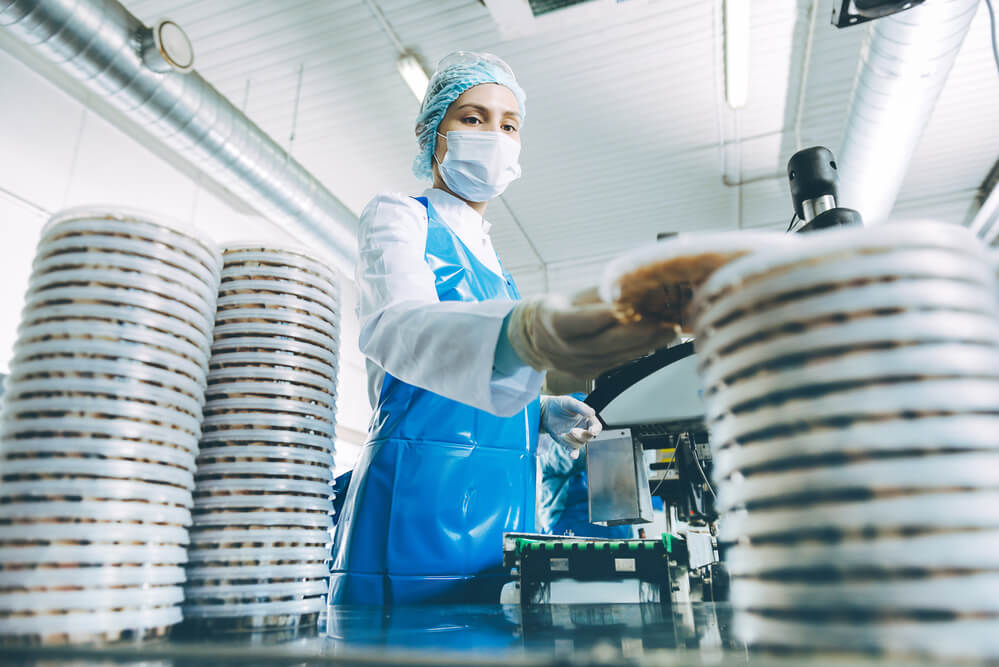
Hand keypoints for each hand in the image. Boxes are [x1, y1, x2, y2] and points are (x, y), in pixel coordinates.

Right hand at [506, 294, 677, 377]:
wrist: (534, 338)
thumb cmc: (557, 309)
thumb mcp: (572, 296)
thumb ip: (601, 295)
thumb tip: (635, 287)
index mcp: (554, 323)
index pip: (584, 321)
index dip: (609, 315)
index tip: (635, 306)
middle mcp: (564, 349)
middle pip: (605, 343)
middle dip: (639, 334)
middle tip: (666, 323)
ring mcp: (577, 365)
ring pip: (616, 357)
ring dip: (646, 345)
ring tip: (669, 331)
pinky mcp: (589, 375)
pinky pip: (617, 363)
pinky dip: (638, 352)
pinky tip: (655, 342)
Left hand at [541, 395, 602, 457]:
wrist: (544, 412)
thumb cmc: (558, 405)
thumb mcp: (568, 402)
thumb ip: (580, 407)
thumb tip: (592, 412)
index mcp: (587, 418)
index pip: (596, 426)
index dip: (596, 429)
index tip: (592, 431)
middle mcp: (583, 428)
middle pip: (588, 437)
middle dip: (581, 435)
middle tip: (572, 430)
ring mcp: (575, 437)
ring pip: (580, 444)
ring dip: (573, 441)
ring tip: (563, 434)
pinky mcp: (567, 443)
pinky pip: (573, 450)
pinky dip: (574, 454)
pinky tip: (573, 456)